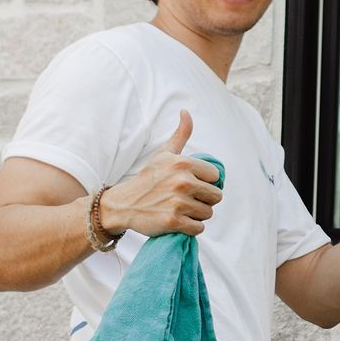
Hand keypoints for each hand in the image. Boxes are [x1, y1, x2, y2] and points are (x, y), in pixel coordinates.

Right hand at [99, 110, 223, 237]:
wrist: (123, 204)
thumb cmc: (148, 178)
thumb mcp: (164, 153)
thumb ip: (180, 134)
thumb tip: (186, 112)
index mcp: (183, 163)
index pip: (216, 177)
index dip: (206, 183)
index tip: (192, 185)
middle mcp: (182, 182)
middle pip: (215, 197)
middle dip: (204, 200)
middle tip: (187, 199)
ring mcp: (178, 202)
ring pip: (208, 213)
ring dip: (197, 215)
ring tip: (181, 209)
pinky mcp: (173, 221)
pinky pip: (199, 228)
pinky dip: (191, 227)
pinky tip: (178, 221)